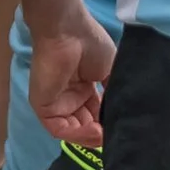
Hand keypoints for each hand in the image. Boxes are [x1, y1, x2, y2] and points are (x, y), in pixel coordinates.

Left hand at [26, 11, 115, 145]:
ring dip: (89, 138)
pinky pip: (58, 129)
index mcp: (84, 89)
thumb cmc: (90, 44)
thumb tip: (125, 112)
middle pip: (84, 125)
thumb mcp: (112, 70)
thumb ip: (115, 92)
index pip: (95, 115)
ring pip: (72, 131)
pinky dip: (76, 135)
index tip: (123, 127)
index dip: (108, 123)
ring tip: (104, 135)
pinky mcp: (43, 106)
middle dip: (100, 134)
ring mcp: (55, 103)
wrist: (70, 32)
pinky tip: (93, 131)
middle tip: (115, 135)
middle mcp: (69, 98)